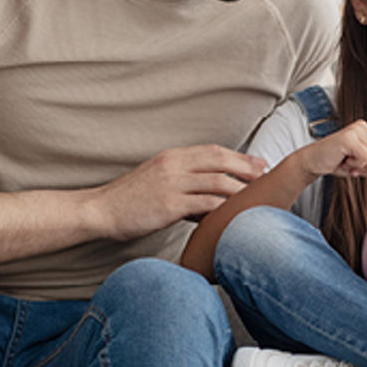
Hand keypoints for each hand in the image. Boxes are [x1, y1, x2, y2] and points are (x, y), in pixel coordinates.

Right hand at [92, 144, 266, 239]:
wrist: (100, 211)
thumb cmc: (129, 201)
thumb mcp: (157, 181)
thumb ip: (182, 182)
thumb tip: (210, 197)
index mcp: (171, 157)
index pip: (212, 150)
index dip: (238, 156)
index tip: (257, 164)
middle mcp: (173, 165)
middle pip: (219, 161)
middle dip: (246, 167)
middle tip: (266, 176)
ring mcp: (172, 184)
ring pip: (217, 182)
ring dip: (241, 190)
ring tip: (258, 198)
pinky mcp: (169, 205)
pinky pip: (205, 204)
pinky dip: (223, 209)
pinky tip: (236, 216)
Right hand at [297, 120, 366, 185]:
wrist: (313, 163)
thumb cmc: (336, 162)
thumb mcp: (362, 168)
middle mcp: (363, 127)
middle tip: (356, 167)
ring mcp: (356, 130)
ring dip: (363, 166)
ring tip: (349, 163)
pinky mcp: (349, 137)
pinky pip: (365, 156)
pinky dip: (356, 164)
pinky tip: (345, 161)